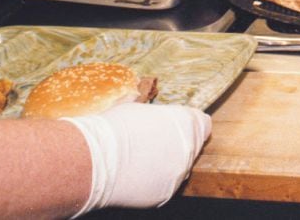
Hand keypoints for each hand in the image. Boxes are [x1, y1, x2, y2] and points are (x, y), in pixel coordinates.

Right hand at [65, 102, 211, 213]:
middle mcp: (189, 148)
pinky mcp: (165, 194)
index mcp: (186, 122)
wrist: (96, 159)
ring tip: (141, 161)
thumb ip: (152, 113)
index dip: (189, 125)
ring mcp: (179, 173)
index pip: (203, 124)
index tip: (176, 127)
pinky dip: (154, 182)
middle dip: (176, 145)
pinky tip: (135, 176)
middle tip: (153, 145)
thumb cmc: (114, 128)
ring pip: (179, 168)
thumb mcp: (136, 108)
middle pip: (191, 147)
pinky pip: (164, 186)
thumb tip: (142, 105)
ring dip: (166, 165)